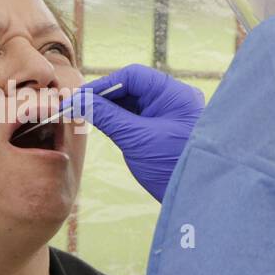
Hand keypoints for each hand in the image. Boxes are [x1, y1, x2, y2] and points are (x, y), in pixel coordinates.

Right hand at [77, 64, 204, 201]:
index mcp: (174, 94)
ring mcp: (169, 117)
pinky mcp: (164, 133)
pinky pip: (138, 119)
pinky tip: (102, 126)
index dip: (104, 85)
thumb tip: (81, 101)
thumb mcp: (136, 139)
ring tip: (86, 117)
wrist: (196, 197)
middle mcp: (174, 100)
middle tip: (78, 107)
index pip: (133, 77)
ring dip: (110, 109)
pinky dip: (119, 121)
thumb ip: (108, 117)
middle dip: (105, 97)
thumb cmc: (172, 166)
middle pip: (132, 88)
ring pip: (133, 104)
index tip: (80, 97)